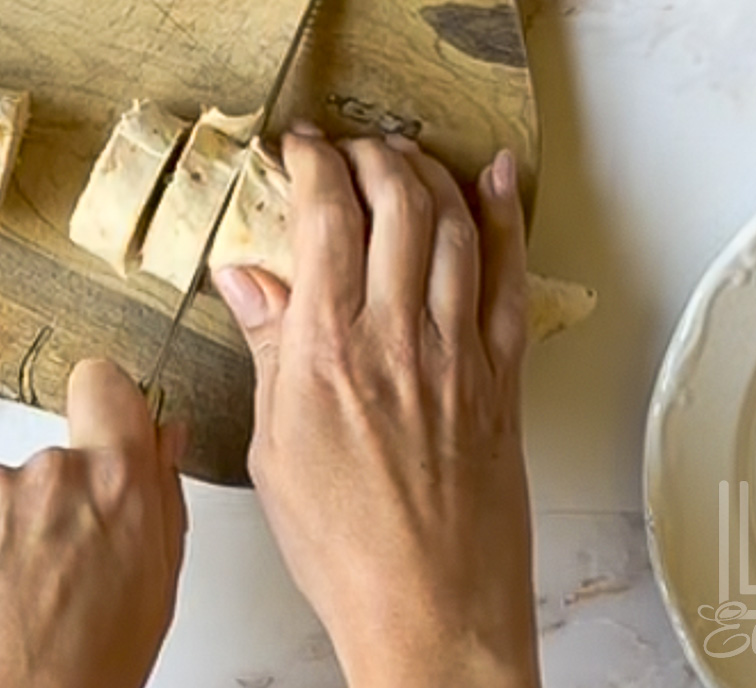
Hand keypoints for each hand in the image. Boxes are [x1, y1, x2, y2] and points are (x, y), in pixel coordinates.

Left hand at [0, 358, 187, 687]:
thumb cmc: (84, 676)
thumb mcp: (155, 591)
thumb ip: (160, 500)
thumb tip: (164, 439)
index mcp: (118, 484)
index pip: (106, 385)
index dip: (104, 407)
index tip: (102, 430)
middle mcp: (51, 472)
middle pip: (56, 460)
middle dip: (57, 506)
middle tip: (60, 576)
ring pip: (3, 494)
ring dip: (8, 535)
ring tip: (17, 604)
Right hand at [213, 130, 538, 687]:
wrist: (430, 610)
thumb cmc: (344, 544)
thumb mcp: (274, 444)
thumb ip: (269, 347)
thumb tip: (246, 278)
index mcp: (328, 349)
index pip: (324, 217)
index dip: (311, 163)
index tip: (298, 146)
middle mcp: (398, 335)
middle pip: (394, 202)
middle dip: (368, 154)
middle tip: (347, 146)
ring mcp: (459, 352)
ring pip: (453, 225)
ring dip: (427, 173)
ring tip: (403, 155)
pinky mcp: (502, 377)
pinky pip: (510, 278)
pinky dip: (505, 220)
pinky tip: (495, 182)